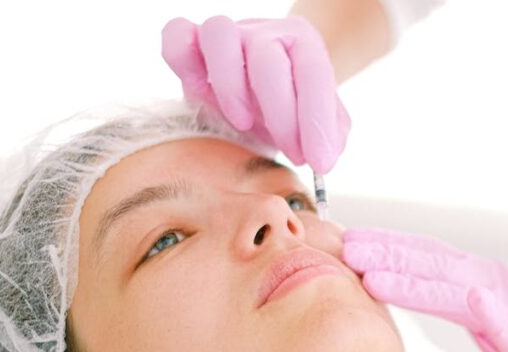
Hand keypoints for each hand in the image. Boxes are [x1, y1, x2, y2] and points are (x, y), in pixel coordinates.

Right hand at [161, 15, 350, 172]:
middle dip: (280, 115)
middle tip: (289, 152)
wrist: (260, 90)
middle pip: (267, 59)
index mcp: (302, 44)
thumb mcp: (319, 122)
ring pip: (218, 33)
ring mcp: (227, 34)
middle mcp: (264, 32)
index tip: (320, 163)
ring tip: (242, 122)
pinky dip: (183, 61)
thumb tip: (327, 157)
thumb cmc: (290, 107)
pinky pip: (177, 34)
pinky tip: (200, 94)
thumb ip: (331, 136)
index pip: (314, 72)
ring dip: (229, 86)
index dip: (317, 121)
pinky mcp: (191, 43)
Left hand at [342, 228, 507, 351]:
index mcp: (473, 281)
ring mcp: (505, 303)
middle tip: (340, 244)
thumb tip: (408, 290)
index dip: (382, 247)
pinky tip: (452, 295)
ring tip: (369, 269)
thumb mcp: (486, 319)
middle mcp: (485, 281)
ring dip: (410, 273)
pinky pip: (493, 314)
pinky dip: (470, 301)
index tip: (341, 241)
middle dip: (382, 250)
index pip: (420, 257)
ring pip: (451, 281)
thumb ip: (451, 300)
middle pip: (427, 260)